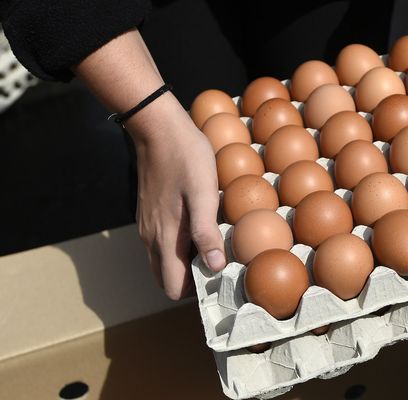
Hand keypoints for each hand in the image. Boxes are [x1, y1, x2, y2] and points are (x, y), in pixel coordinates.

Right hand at [128, 94, 225, 299]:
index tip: (218, 279)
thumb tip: (214, 267)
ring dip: (185, 262)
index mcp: (164, 238)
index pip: (173, 287)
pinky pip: (162, 243)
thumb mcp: (203, 193)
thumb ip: (206, 232)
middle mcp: (151, 238)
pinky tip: (200, 227)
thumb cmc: (185, 157)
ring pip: (164, 261)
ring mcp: (148, 225)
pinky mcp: (150, 212)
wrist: (157, 127)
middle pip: (167, 278)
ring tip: (214, 247)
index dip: (195, 290)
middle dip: (191, 280)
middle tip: (219, 265)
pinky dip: (179, 246)